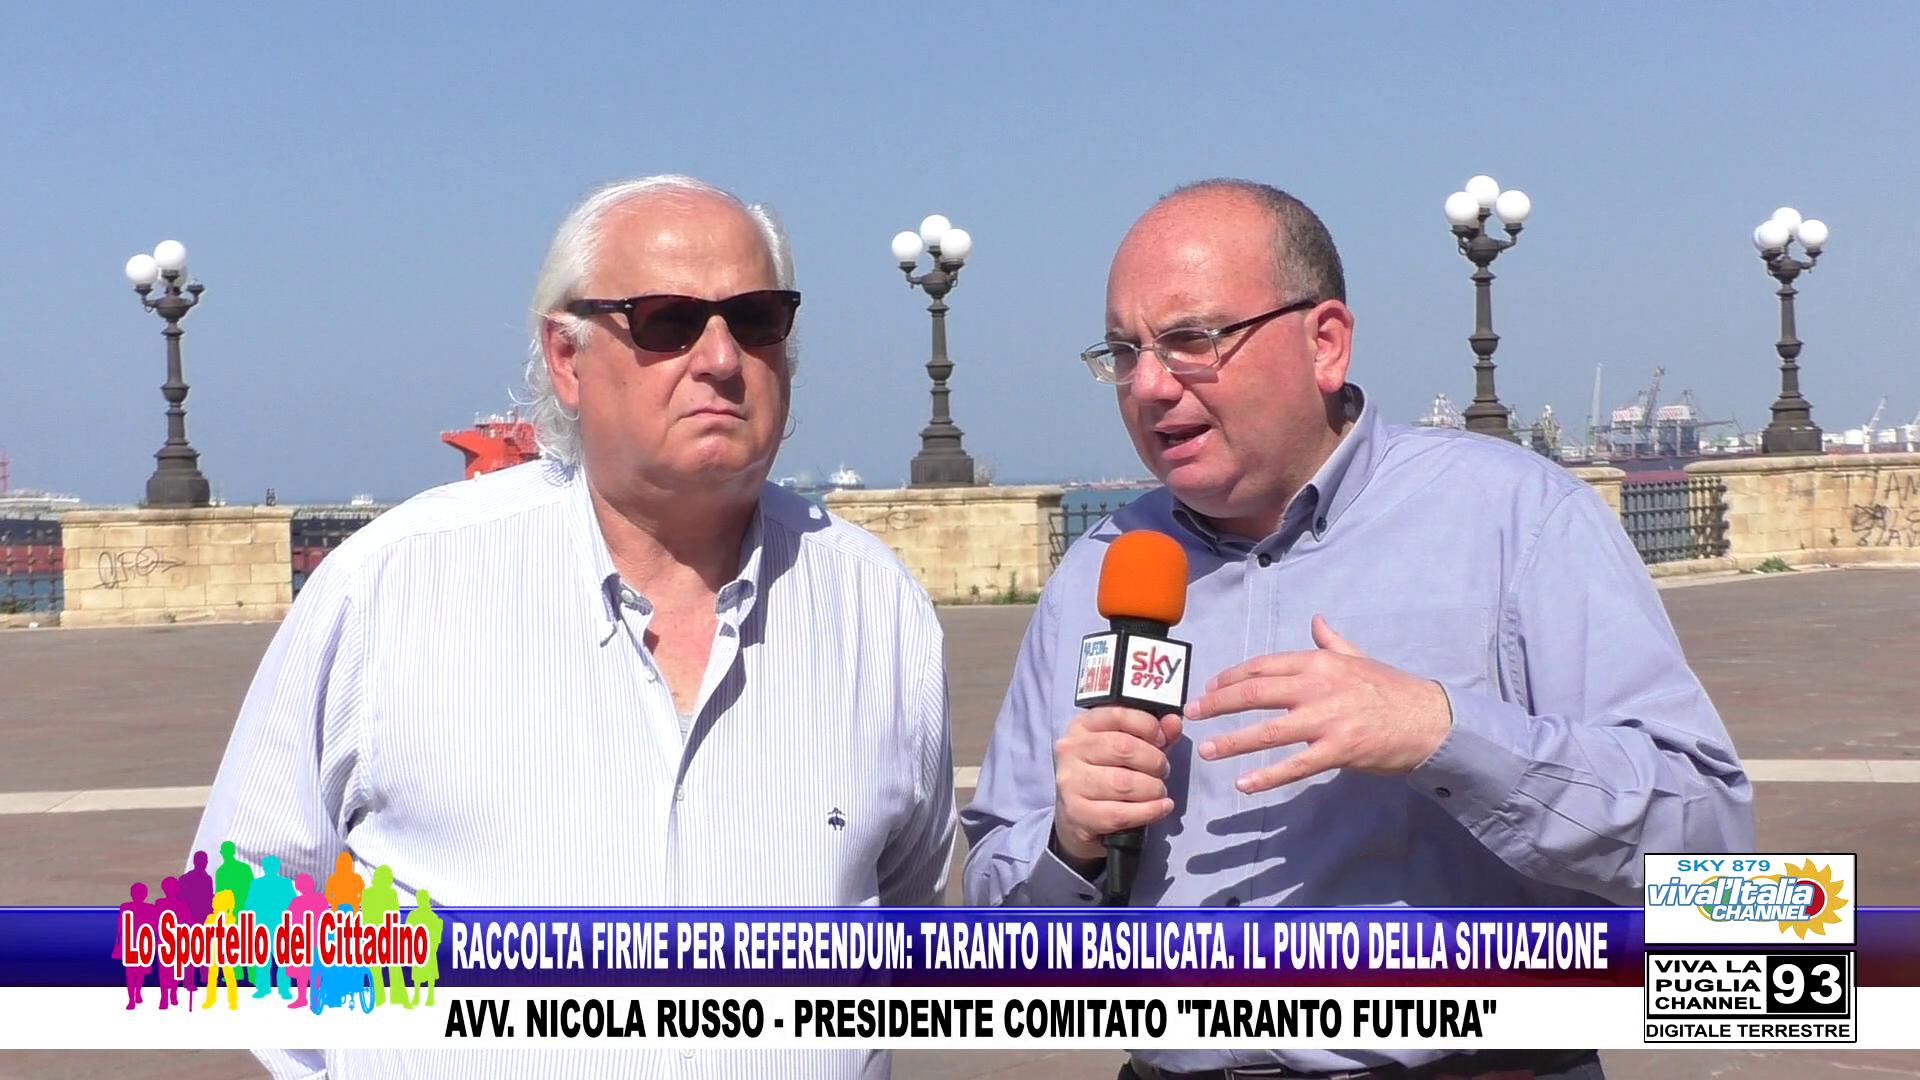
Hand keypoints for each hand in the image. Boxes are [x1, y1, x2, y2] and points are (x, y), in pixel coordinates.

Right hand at [1051, 706, 1184, 866]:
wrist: (1077, 816)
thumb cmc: (1106, 774)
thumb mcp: (1128, 748)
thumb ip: (1154, 734)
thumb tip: (1174, 722)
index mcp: (1082, 726)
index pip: (1118, 715)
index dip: (1148, 726)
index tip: (1162, 739)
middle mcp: (1071, 750)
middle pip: (1123, 748)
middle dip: (1154, 761)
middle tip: (1162, 770)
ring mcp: (1071, 782)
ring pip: (1123, 783)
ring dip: (1152, 788)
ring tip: (1159, 790)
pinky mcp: (1077, 813)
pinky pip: (1121, 813)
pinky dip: (1149, 811)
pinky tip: (1162, 807)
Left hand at [1184, 615, 1452, 793]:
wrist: (1431, 720)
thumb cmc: (1392, 690)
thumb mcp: (1359, 658)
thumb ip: (1332, 641)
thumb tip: (1316, 620)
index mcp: (1319, 662)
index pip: (1264, 666)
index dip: (1231, 677)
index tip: (1208, 688)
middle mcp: (1318, 686)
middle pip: (1256, 693)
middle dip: (1218, 704)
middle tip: (1192, 714)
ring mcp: (1328, 719)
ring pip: (1269, 730)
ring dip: (1233, 741)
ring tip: (1207, 750)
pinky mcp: (1339, 750)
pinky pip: (1295, 765)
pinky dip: (1267, 776)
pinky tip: (1243, 784)